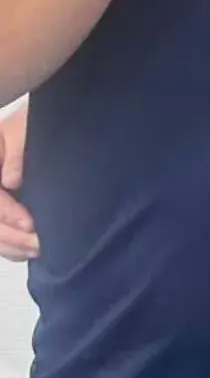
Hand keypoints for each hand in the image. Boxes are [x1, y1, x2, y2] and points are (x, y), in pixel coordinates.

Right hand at [0, 105, 38, 261]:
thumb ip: (16, 152)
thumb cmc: (29, 126)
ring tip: (37, 250)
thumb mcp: (22, 130)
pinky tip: (29, 251)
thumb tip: (10, 181)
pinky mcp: (1, 213)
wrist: (31, 132)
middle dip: (10, 236)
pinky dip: (9, 247)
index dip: (6, 212)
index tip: (30, 224)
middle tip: (39, 244)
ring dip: (10, 246)